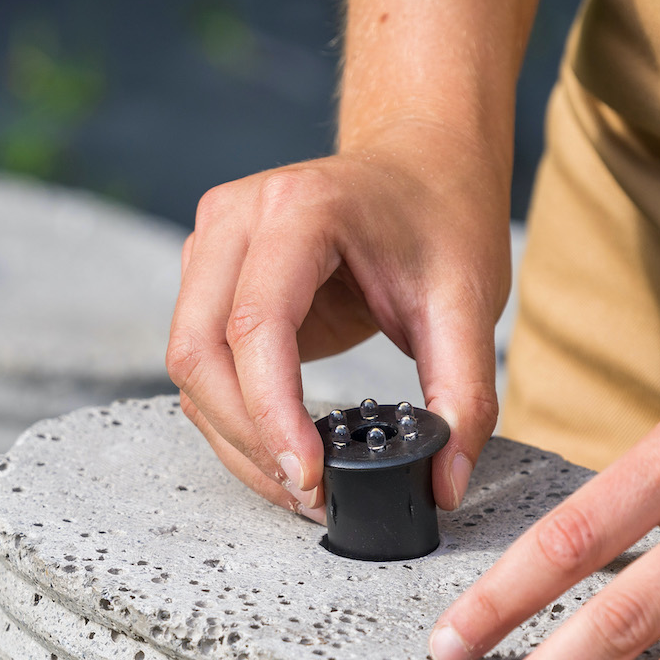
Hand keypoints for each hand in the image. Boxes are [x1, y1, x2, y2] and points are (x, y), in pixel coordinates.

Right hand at [165, 128, 510, 520]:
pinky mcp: (208, 277)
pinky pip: (201, 364)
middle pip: (199, 352)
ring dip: (235, 438)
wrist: (421, 163)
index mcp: (301, 209)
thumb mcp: (469, 303)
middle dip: (248, 438)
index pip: (255, 326)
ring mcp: (212, 245)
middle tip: (310, 496)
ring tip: (302, 487)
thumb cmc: (441, 218)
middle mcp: (237, 219)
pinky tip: (284, 452)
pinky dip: (234, 418)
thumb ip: (464, 396)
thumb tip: (444, 485)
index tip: (310, 477)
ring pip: (189, 366)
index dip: (272, 413)